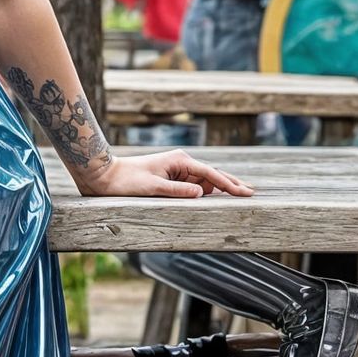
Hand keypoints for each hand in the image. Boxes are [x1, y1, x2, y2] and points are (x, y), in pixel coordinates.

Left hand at [82, 150, 252, 200]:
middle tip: (251, 193)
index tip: (246, 193)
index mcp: (180, 161)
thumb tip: (202, 192)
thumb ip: (178, 190)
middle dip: (232, 183)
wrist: (106, 175)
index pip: (211, 174)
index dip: (230, 185)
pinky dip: (207, 189)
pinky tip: (218, 195)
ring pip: (206, 179)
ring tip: (241, 194)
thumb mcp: (153, 187)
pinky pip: (194, 184)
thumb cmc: (127, 181)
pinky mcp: (171, 177)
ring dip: (221, 187)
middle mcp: (182, 162)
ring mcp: (177, 169)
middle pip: (213, 174)